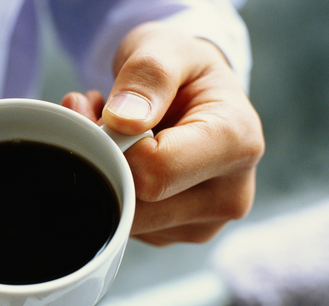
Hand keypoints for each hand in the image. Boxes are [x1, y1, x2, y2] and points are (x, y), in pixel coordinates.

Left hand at [62, 23, 263, 245]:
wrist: (194, 94)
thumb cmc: (182, 69)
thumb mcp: (166, 49)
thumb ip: (147, 75)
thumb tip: (123, 120)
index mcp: (238, 145)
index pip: (155, 172)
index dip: (115, 145)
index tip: (105, 111)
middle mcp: (230, 195)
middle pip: (139, 206)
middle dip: (102, 160)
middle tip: (91, 114)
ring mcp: (204, 223)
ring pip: (125, 219)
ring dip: (102, 174)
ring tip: (109, 131)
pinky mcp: (176, 234)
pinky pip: (126, 224)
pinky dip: (110, 190)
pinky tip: (120, 157)